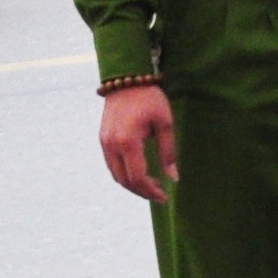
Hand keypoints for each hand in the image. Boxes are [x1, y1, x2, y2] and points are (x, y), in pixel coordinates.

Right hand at [98, 84, 177, 202]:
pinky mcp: (103, 140)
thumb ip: (168, 152)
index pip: (137, 177)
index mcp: (128, 141)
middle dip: (142, 192)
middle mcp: (112, 145)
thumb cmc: (149, 99)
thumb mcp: (165, 123)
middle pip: (124, 181)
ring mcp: (104, 143)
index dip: (151, 191)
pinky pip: (112, 165)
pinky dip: (125, 174)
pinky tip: (140, 173)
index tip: (165, 197)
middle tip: (160, 194)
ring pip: (116, 175)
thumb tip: (174, 177)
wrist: (126, 79)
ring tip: (153, 185)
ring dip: (133, 185)